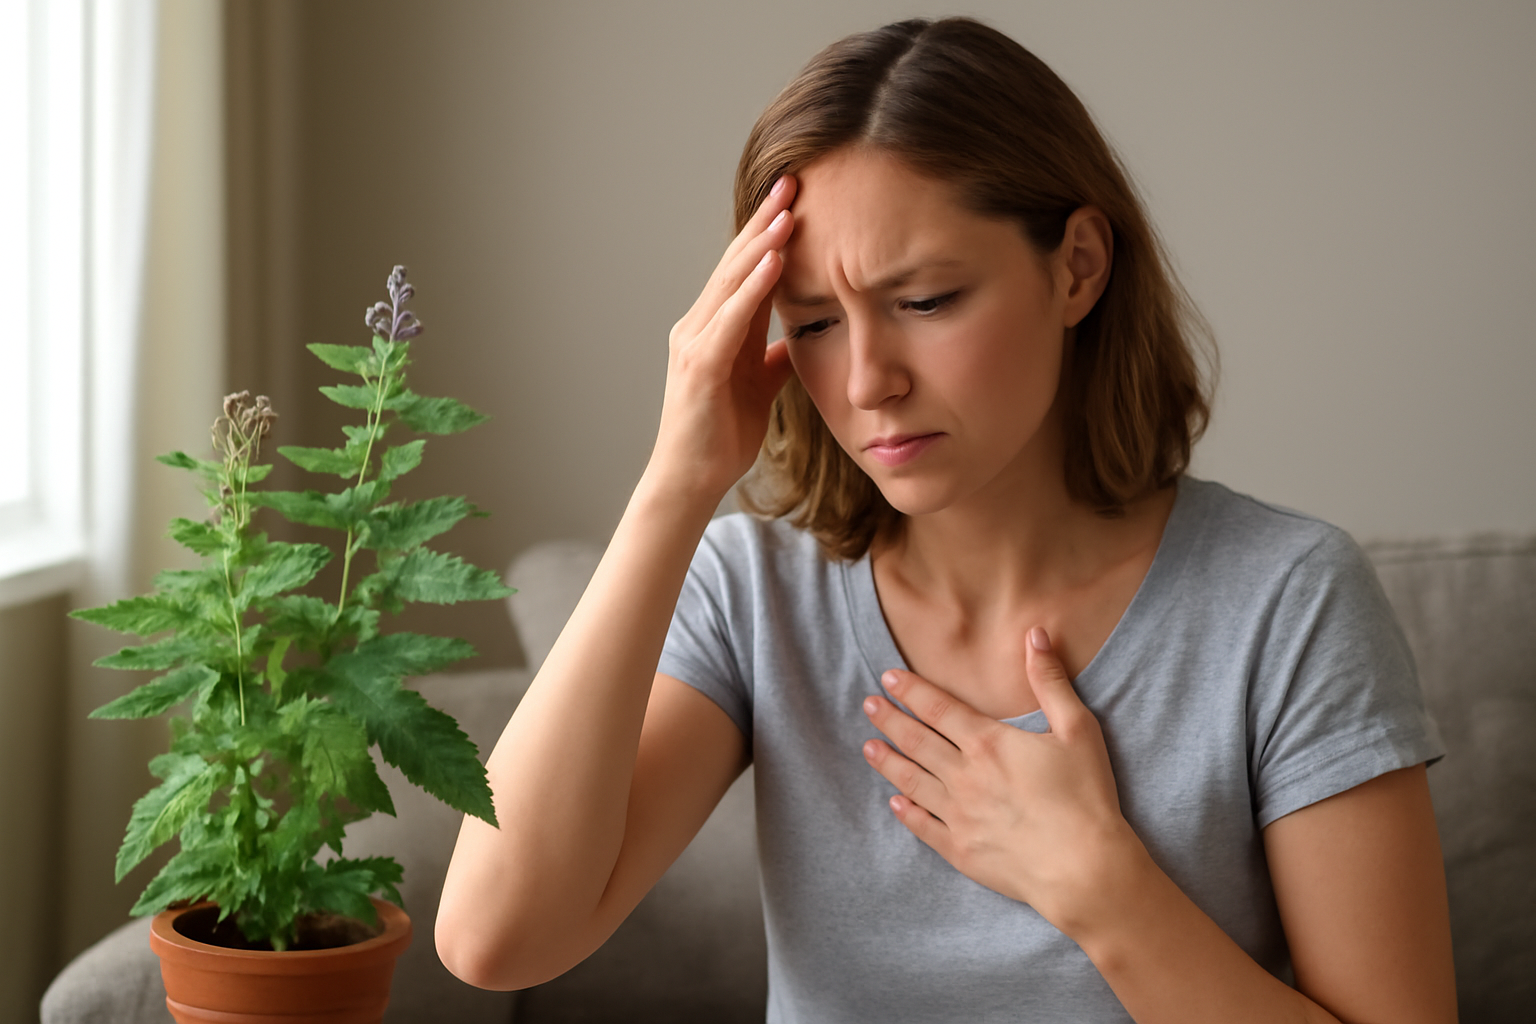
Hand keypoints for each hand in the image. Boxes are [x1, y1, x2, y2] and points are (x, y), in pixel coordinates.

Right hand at [647, 176, 798, 503]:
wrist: (692, 480)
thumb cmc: (721, 436)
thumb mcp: (761, 387)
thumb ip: (774, 355)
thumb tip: (801, 334)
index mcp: (716, 329)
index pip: (746, 269)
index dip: (769, 233)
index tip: (797, 198)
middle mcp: (699, 326)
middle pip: (735, 263)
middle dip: (764, 221)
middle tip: (792, 180)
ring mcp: (695, 343)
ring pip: (731, 281)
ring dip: (761, 243)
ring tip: (788, 208)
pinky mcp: (699, 365)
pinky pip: (729, 318)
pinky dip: (752, 287)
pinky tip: (774, 261)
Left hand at [860, 627, 1139, 932]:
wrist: (1084, 869)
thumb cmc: (1086, 797)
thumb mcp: (1077, 729)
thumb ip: (1050, 681)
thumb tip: (1034, 635)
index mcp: (988, 743)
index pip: (939, 709)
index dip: (911, 691)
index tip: (887, 678)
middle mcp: (964, 776)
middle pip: (917, 741)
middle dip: (890, 720)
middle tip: (868, 705)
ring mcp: (959, 816)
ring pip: (912, 782)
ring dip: (888, 762)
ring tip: (868, 748)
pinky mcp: (961, 850)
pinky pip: (924, 827)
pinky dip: (906, 813)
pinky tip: (894, 804)